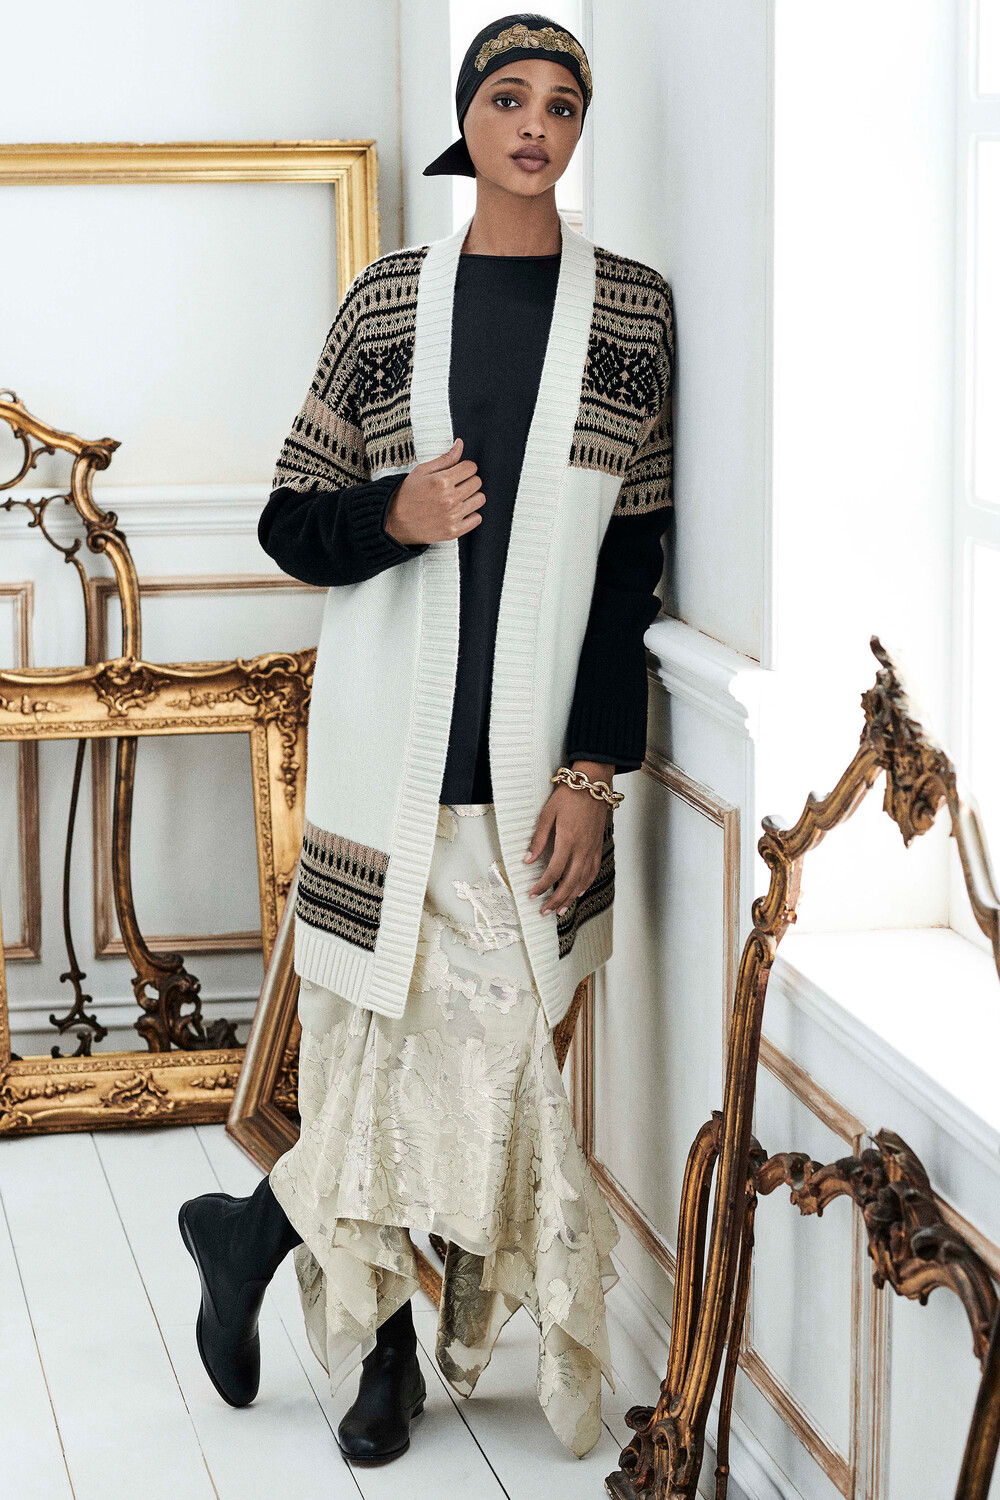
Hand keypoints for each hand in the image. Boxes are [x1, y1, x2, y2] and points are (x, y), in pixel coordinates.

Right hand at [384, 437, 484, 545]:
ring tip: (458, 498)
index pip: (471, 467)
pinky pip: (477, 519)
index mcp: (442, 481)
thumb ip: (445, 458)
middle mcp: (449, 498)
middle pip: (477, 482)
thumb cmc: (407, 494)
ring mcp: (452, 516)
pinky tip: (460, 512)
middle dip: (468, 480)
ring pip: (480, 499)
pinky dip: (471, 515)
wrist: (394, 521)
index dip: (465, 467)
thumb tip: (460, 444)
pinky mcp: (453, 531)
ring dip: (471, 497)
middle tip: (456, 485)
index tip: (459, 472)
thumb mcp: (422, 471)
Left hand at [523, 762, 613, 916]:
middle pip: (569, 882)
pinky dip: (586, 883)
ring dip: (571, 897)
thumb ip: (538, 839)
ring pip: (583, 880)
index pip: (554, 872)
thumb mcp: (547, 814)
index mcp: (567, 840)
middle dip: (556, 899)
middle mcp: (582, 848)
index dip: (542, 887)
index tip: (532, 895)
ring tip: (561, 910)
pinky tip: (579, 891)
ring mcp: (592, 848)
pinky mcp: (597, 845)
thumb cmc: (569, 795)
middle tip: (545, 912)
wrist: (593, 784)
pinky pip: (593, 870)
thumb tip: (528, 860)